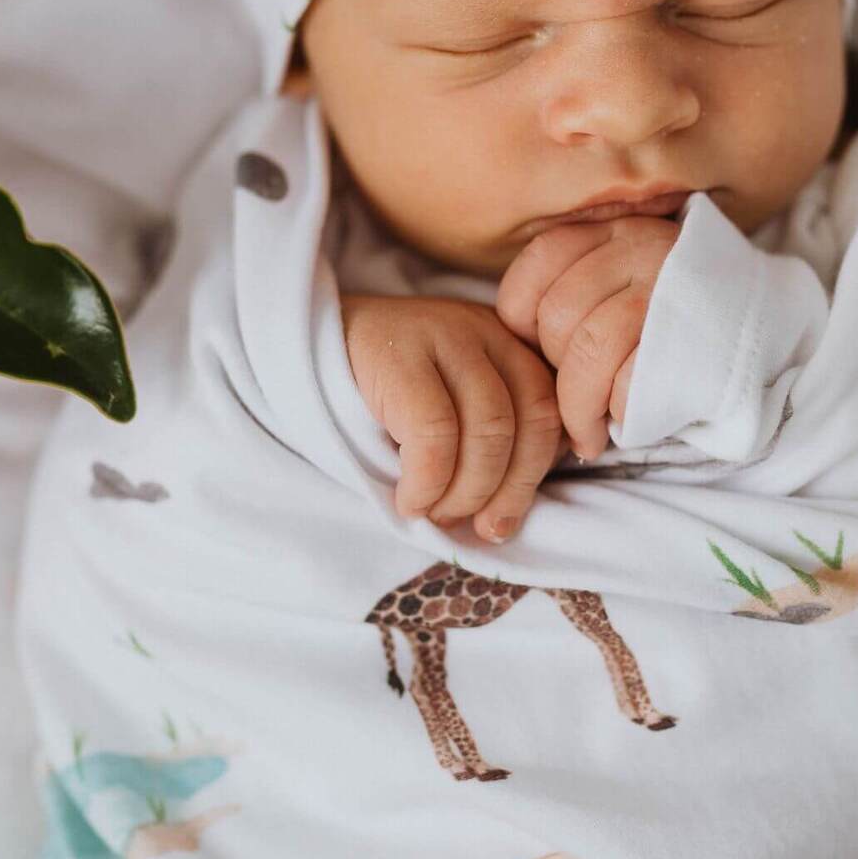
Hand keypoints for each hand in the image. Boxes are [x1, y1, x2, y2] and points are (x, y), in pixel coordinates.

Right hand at [340, 293, 566, 543]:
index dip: (541, 471)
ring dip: (469, 491)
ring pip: (489, 429)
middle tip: (481, 526)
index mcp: (509, 344)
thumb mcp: (455, 403)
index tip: (510, 515)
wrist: (308, 349)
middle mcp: (487, 332)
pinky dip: (428, 483)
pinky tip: (410, 500)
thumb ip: (496, 433)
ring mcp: (445, 335)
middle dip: (510, 489)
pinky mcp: (400, 354)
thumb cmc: (388, 395)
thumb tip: (519, 504)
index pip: (549, 410)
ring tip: (439, 513)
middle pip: (529, 420)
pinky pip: (435, 434)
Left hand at [495, 217, 680, 460]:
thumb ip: (576, 284)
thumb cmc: (678, 316)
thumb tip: (508, 340)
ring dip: (577, 407)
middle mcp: (644, 248)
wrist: (770, 333)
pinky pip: (626, 384)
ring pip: (586, 353)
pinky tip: (622, 421)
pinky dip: (615, 413)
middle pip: (556, 316)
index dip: (523, 319)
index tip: (543, 350)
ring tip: (586, 430)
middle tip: (574, 395)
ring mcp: (671, 293)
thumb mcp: (628, 274)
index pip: (537, 264)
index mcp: (618, 229)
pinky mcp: (694, 342)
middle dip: (555, 371)